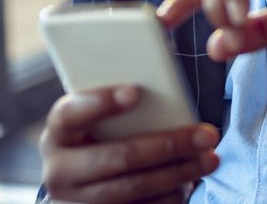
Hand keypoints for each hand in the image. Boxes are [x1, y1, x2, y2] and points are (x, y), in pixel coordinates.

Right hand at [39, 85, 219, 202]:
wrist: (78, 182)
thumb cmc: (97, 136)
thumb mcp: (95, 119)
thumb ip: (120, 103)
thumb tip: (164, 75)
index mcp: (58, 134)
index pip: (71, 114)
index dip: (101, 103)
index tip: (136, 92)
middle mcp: (60, 171)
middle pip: (118, 157)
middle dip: (167, 146)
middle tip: (206, 135)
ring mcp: (77, 202)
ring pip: (132, 190)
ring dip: (177, 174)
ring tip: (209, 159)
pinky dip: (169, 197)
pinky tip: (191, 182)